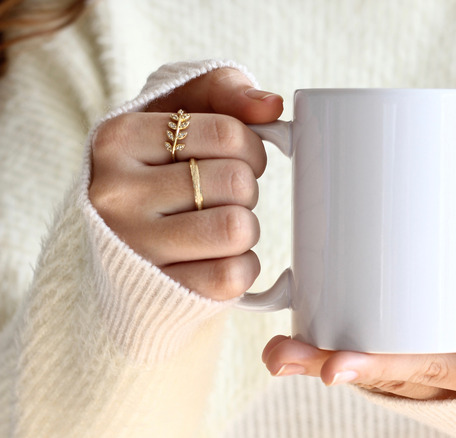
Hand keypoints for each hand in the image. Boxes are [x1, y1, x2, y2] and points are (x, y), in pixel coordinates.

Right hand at [88, 68, 282, 299]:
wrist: (122, 246)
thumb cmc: (163, 167)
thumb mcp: (180, 112)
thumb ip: (225, 90)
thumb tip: (271, 106)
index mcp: (119, 138)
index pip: (228, 133)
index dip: (251, 147)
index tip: (237, 158)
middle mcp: (115, 193)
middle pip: (236, 182)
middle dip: (246, 189)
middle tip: (223, 196)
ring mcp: (132, 247)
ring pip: (237, 228)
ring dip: (245, 227)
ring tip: (219, 224)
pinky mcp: (157, 292)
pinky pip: (232, 275)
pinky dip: (241, 266)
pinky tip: (217, 258)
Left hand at [262, 304, 455, 399]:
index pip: (415, 369)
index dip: (373, 369)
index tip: (332, 368)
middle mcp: (436, 372)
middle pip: (376, 371)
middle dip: (325, 364)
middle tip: (280, 355)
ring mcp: (419, 363)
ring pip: (366, 365)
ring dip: (317, 358)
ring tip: (275, 351)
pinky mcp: (408, 350)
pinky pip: (371, 353)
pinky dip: (331, 349)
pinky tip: (295, 338)